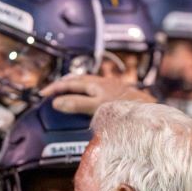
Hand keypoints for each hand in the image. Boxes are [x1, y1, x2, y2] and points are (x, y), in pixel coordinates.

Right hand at [40, 74, 156, 115]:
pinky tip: (88, 99)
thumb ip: (77, 104)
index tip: (42, 94)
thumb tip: (57, 102)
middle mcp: (100, 83)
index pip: (68, 83)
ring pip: (86, 83)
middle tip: (50, 91)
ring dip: (73, 87)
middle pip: (76, 80)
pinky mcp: (115, 94)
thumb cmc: (125, 107)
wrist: (148, 110)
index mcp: (94, 84)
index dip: (54, 88)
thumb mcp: (97, 106)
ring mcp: (108, 87)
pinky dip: (85, 92)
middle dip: (62, 85)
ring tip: (66, 92)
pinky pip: (94, 90)